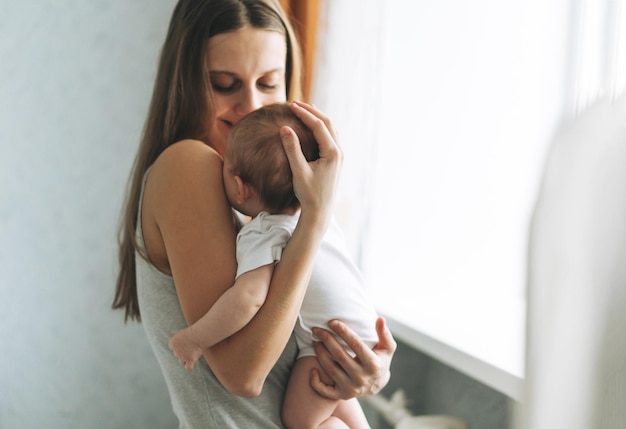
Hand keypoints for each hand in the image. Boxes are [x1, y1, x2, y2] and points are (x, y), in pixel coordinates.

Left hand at [168, 327, 202, 371]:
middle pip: (177, 355)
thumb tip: (181, 343)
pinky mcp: (190, 360)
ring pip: (181, 361)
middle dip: (183, 352)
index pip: (172, 348)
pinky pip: (188, 368)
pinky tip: (193, 362)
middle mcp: (175, 351)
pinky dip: (190, 367)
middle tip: (191, 346)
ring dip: (186, 359)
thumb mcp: (183, 333)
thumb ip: (180, 339)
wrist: (198, 335)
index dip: (179, 346)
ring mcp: (182, 357)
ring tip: (193, 352)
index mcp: (172, 343)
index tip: (185, 342)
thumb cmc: (193, 332)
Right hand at [280, 101, 342, 226]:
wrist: (320, 212)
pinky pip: (331, 137)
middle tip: (296, 103)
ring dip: (318, 118)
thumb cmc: (309, 194)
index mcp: (332, 153)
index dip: (305, 114)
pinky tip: (312, 127)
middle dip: (312, 112)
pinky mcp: (336, 161)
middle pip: (328, 123)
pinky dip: (321, 128)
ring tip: (304, 109)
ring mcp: (339, 156)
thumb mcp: (298, 171)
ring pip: (331, 129)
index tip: (292, 106)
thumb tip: (285, 128)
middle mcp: (339, 152)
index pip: (319, 125)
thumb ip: (292, 148)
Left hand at [310, 317, 396, 399]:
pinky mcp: (342, 395)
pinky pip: (325, 391)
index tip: (332, 322)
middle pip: (339, 355)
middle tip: (317, 329)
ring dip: (320, 353)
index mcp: (373, 365)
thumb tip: (380, 318)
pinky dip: (315, 382)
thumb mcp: (387, 347)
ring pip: (330, 369)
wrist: (377, 384)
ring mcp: (351, 388)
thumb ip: (384, 333)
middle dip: (327, 340)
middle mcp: (362, 378)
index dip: (343, 332)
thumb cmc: (380, 360)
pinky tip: (312, 369)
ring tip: (314, 341)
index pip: (356, 345)